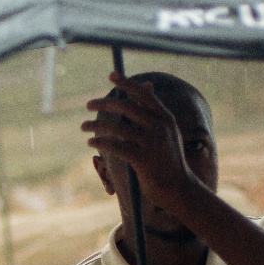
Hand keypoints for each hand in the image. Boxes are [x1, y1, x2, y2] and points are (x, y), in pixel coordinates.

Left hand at [83, 72, 200, 216]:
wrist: (179, 188)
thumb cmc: (169, 161)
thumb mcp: (167, 135)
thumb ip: (154, 117)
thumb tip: (144, 95)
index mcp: (166, 118)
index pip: (144, 95)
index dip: (127, 84)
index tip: (111, 75)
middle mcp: (160, 127)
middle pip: (127, 107)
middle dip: (104, 103)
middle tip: (88, 105)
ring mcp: (152, 143)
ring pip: (118, 127)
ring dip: (96, 125)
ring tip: (84, 126)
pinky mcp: (143, 160)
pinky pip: (116, 147)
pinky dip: (101, 142)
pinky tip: (91, 142)